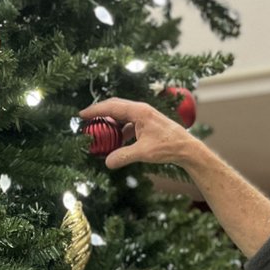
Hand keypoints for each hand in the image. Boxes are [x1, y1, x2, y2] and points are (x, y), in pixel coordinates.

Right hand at [78, 97, 194, 169]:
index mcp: (138, 111)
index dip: (95, 110)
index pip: (111, 107)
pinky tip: (117, 142)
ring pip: (122, 116)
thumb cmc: (168, 146)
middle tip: (87, 121)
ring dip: (111, 124)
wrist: (187, 148)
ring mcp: (145, 116)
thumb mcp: (143, 153)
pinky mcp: (148, 124)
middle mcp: (141, 110)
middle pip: (115, 108)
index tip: (82, 114)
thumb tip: (107, 162)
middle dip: (100, 114)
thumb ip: (123, 156)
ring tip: (100, 133)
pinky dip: (120, 131)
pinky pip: (129, 124)